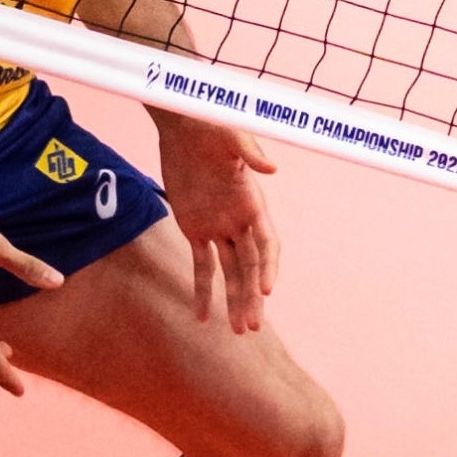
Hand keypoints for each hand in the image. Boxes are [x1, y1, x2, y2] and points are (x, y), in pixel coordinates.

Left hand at [154, 110, 280, 332]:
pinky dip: (203, 290)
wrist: (185, 126)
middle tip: (253, 326)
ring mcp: (219, 227)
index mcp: (254, 203)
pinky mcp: (195, 229)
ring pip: (231, 272)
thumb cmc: (212, 126)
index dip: (267, 267)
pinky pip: (202, 266)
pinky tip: (202, 316)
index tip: (265, 290)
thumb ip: (249, 154)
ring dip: (234, 300)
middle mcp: (240, 220)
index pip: (266, 243)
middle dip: (253, 297)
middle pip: (251, 266)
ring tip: (238, 331)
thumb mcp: (231, 137)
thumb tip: (271, 168)